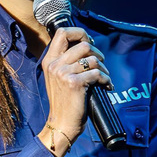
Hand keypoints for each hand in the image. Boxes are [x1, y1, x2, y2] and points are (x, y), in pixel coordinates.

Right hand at [40, 27, 111, 156]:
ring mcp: (63, 73)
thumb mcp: (59, 77)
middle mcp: (54, 64)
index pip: (62, 32)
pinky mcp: (74, 83)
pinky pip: (97, 73)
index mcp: (49, 60)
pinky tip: (106, 86)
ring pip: (92, 59)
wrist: (61, 124)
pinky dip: (105, 79)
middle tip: (100, 63)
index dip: (80, 33)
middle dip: (97, 52)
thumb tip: (87, 46)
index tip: (89, 43)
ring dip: (103, 68)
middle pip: (83, 44)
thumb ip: (67, 61)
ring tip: (103, 76)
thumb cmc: (64, 101)